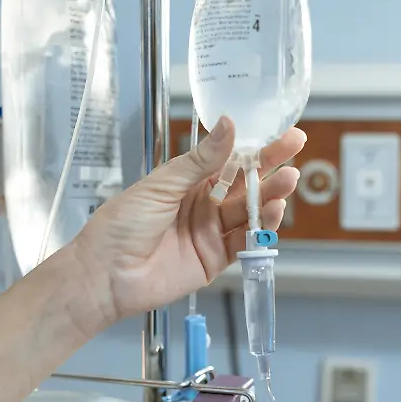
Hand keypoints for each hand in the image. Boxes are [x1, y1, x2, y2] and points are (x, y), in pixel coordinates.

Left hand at [71, 117, 304, 322]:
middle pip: (245, 184)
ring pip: (249, 211)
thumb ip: (200, 161)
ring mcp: (210, 232)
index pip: (228, 159)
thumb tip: (228, 126)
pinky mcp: (214, 259)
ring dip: (270, 196)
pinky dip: (261, 229)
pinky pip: (244, 242)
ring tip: (287, 181)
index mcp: (187, 181)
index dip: (255, 146)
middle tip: (294, 150)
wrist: (105, 275)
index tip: (280, 132)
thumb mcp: (161, 185)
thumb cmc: (121, 224)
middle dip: (271, 167)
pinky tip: (274, 212)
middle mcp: (202, 204)